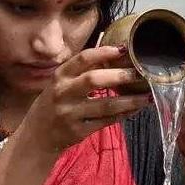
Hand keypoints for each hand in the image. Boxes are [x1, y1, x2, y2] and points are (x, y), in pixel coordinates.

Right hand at [21, 44, 151, 151]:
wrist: (36, 136)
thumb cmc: (53, 104)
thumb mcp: (60, 84)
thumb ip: (82, 70)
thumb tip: (116, 54)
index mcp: (59, 77)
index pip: (83, 59)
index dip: (105, 52)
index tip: (124, 49)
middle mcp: (62, 94)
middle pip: (94, 80)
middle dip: (120, 76)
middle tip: (141, 74)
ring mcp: (70, 114)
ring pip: (105, 105)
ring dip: (130, 100)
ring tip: (148, 96)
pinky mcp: (78, 131)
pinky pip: (106, 122)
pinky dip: (123, 115)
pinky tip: (135, 109)